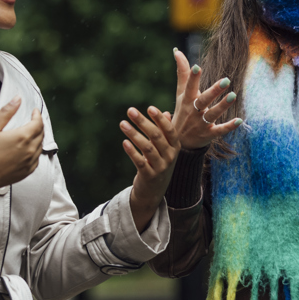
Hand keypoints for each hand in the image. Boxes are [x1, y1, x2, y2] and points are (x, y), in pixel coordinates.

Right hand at [0, 97, 43, 215]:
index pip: (38, 123)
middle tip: (32, 120)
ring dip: (37, 138)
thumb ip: (6, 112)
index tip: (34, 111)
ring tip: (29, 133)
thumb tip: (17, 99)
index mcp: (23, 137)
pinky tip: (27, 149)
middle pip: (41, 134)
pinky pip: (36, 158)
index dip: (37, 115)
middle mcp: (30, 150)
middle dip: (38, 125)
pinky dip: (35, 151)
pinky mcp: (27, 172)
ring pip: (40, 146)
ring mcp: (29, 162)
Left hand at [122, 105, 179, 231]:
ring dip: (134, 134)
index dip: (159, 119)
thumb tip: (165, 113)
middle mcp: (170, 156)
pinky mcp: (149, 176)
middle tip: (130, 111)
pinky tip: (124, 142)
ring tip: (122, 124)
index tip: (149, 108)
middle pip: (156, 136)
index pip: (169, 130)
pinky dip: (132, 151)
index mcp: (175, 147)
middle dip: (143, 122)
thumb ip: (165, 131)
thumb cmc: (159, 164)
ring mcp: (161, 167)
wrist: (155, 191)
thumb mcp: (166, 149)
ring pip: (147, 147)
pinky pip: (140, 162)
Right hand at [172, 48, 242, 149]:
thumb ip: (182, 72)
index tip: (198, 66)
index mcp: (187, 100)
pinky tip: (240, 120)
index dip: (193, 77)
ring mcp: (201, 124)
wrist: (177, 142)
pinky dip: (229, 126)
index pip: (190, 87)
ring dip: (222, 106)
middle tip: (226, 80)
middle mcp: (194, 112)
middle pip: (203, 100)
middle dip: (214, 91)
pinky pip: (220, 131)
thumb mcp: (180, 93)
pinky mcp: (209, 135)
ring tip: (233, 95)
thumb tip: (177, 51)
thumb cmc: (182, 112)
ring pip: (212, 114)